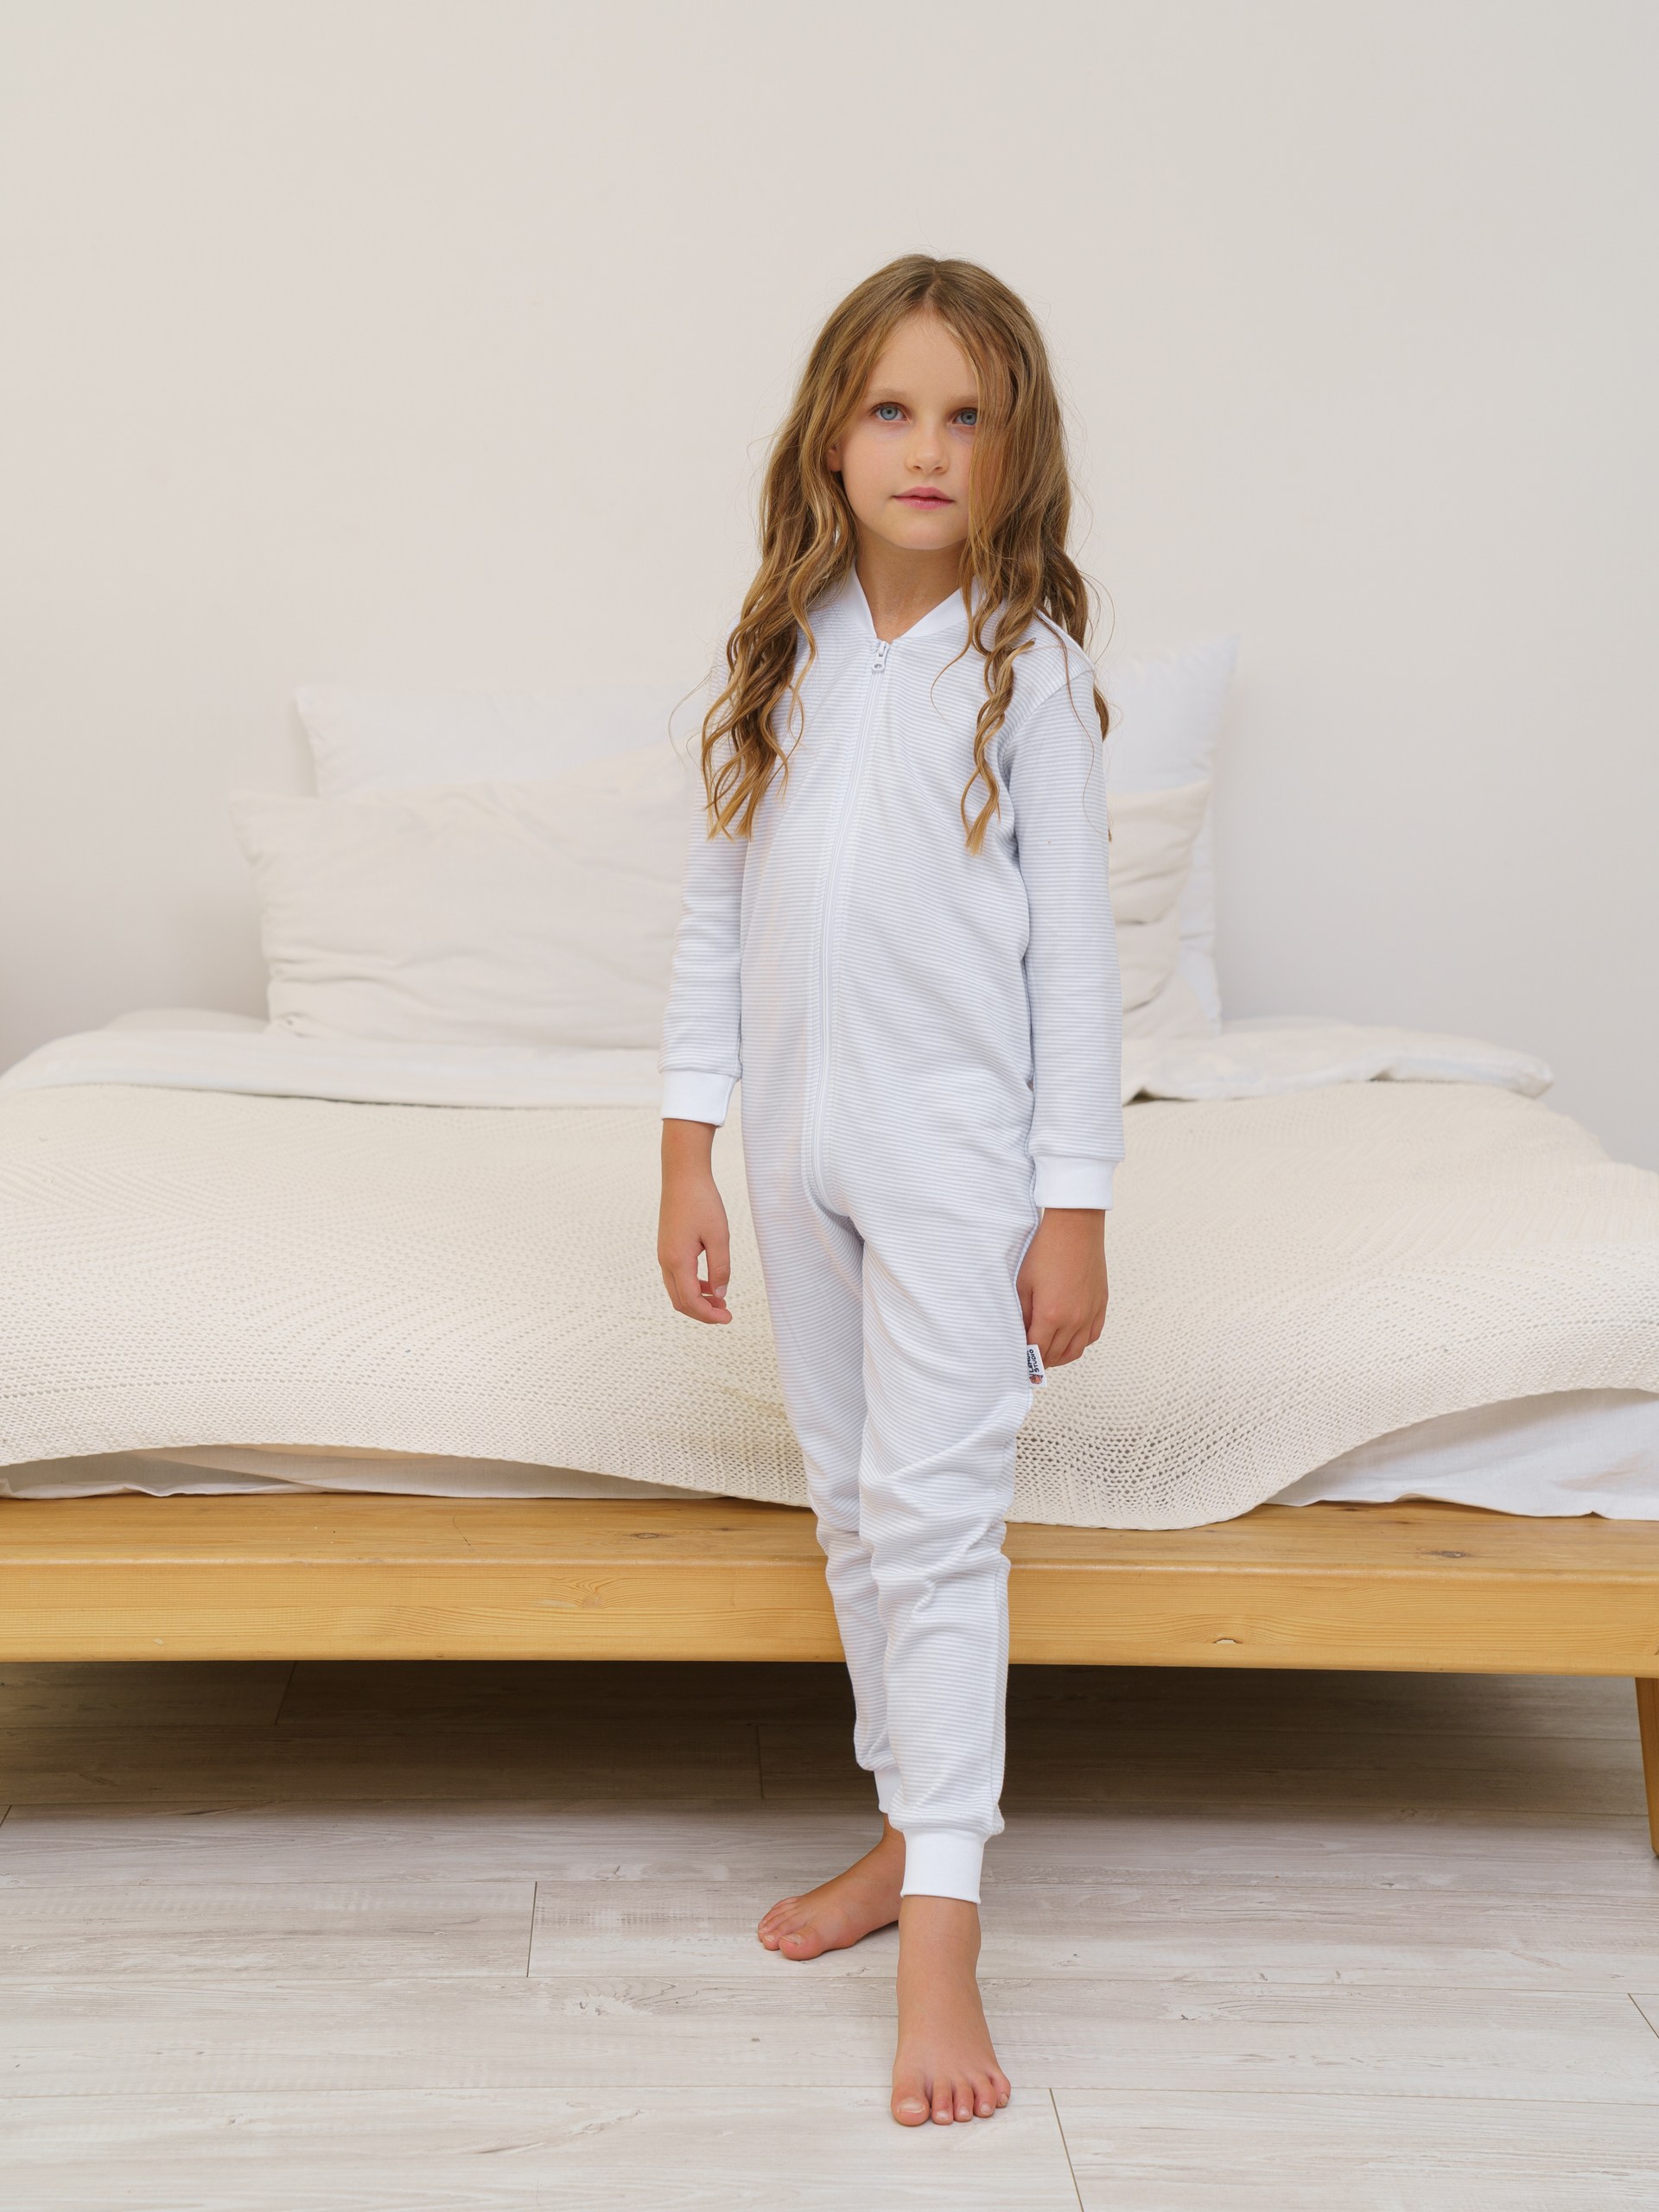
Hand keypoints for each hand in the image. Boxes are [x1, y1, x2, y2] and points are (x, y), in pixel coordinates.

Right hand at [658, 1119, 732, 1323]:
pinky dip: (693, 1287)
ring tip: (721, 1301)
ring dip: (698, 1300)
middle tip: (726, 1314)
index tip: (728, 1318)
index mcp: (678, 1260)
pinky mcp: (667, 1247)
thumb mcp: (719, 1236)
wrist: (682, 1176)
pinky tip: (710, 1283)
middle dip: (702, 1312)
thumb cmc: (702, 1202)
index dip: (709, 1315)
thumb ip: (720, 1268)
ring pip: (677, 1291)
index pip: (691, 1301)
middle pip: (680, 1301)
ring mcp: (664, 1254)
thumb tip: (720, 1294)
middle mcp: (666, 1261)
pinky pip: (677, 1277)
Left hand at [1016, 1208, 1107, 1368]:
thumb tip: (1021, 1335)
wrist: (1075, 1229)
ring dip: (1059, 1358)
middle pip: (1056, 1355)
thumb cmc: (1045, 1252)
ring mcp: (1090, 1313)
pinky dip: (1079, 1344)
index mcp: (1051, 1315)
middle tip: (1029, 1363)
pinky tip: (1068, 1340)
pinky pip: (1092, 1336)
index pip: (1036, 1351)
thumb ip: (1022, 1314)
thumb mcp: (1023, 1284)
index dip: (1025, 1360)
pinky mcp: (1100, 1305)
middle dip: (1040, 1362)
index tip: (1018, 1363)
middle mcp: (1074, 1319)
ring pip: (1075, 1351)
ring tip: (1047, 1355)